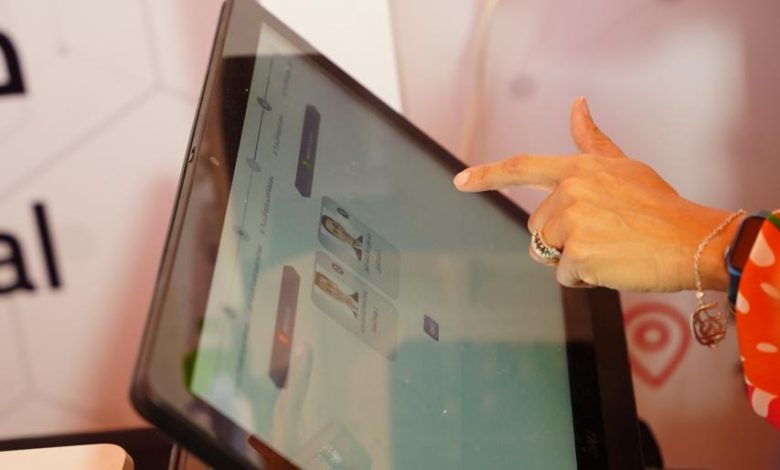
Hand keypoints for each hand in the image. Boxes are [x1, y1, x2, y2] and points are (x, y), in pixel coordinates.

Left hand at [453, 97, 738, 291]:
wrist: (693, 240)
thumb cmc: (660, 206)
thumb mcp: (624, 166)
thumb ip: (592, 141)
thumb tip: (577, 104)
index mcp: (577, 168)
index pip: (521, 167)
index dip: (486, 175)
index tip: (460, 181)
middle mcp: (569, 191)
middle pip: (538, 227)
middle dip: (562, 238)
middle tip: (604, 234)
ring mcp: (572, 222)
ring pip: (548, 253)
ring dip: (572, 259)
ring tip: (610, 248)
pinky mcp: (578, 253)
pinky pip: (564, 275)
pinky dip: (584, 278)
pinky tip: (613, 265)